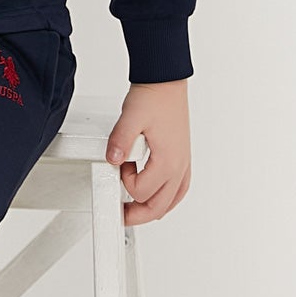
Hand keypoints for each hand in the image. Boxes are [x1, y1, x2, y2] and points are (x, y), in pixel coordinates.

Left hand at [105, 79, 191, 225]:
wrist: (166, 82)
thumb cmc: (154, 97)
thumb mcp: (130, 117)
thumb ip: (120, 141)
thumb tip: (112, 160)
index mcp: (168, 160)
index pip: (142, 192)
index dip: (124, 182)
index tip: (118, 165)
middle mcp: (179, 166)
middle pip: (159, 207)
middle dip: (137, 215)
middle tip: (119, 214)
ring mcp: (183, 163)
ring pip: (171, 201)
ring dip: (152, 208)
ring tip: (134, 208)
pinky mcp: (182, 157)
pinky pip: (179, 189)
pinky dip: (166, 198)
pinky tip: (157, 195)